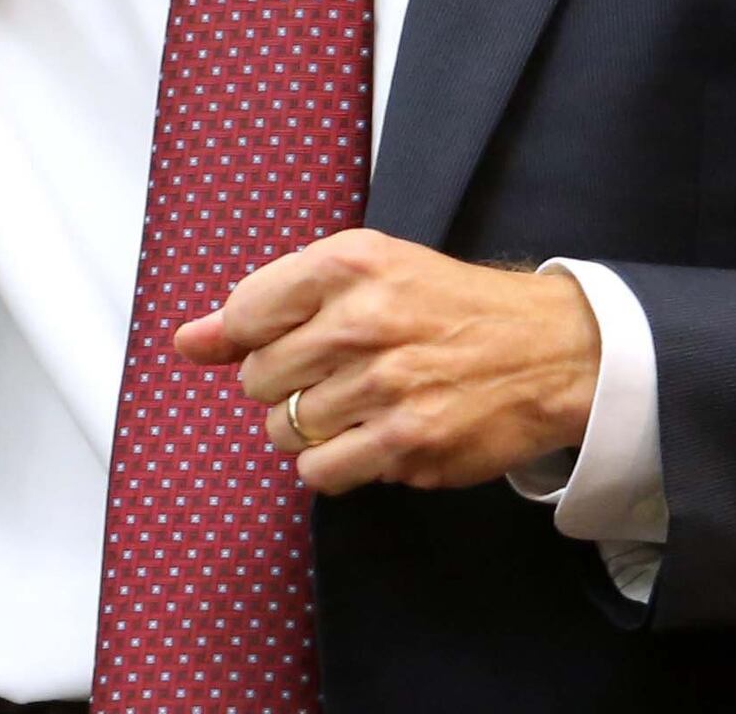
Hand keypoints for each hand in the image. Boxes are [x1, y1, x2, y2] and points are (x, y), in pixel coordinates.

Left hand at [171, 229, 598, 496]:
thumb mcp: (362, 274)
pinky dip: (333, 464)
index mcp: (348, 264)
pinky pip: (320, 472)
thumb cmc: (444, 306)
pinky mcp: (409, 442)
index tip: (291, 339)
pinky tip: (368, 438)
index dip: (256, 338)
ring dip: (309, 429)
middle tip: (336, 373)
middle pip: (258, 379)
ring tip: (357, 406)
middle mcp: (363, 320)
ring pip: (283, 430)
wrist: (548, 349)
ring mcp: (386, 385)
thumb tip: (186, 343)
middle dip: (285, 385)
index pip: (244, 314)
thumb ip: (266, 306)